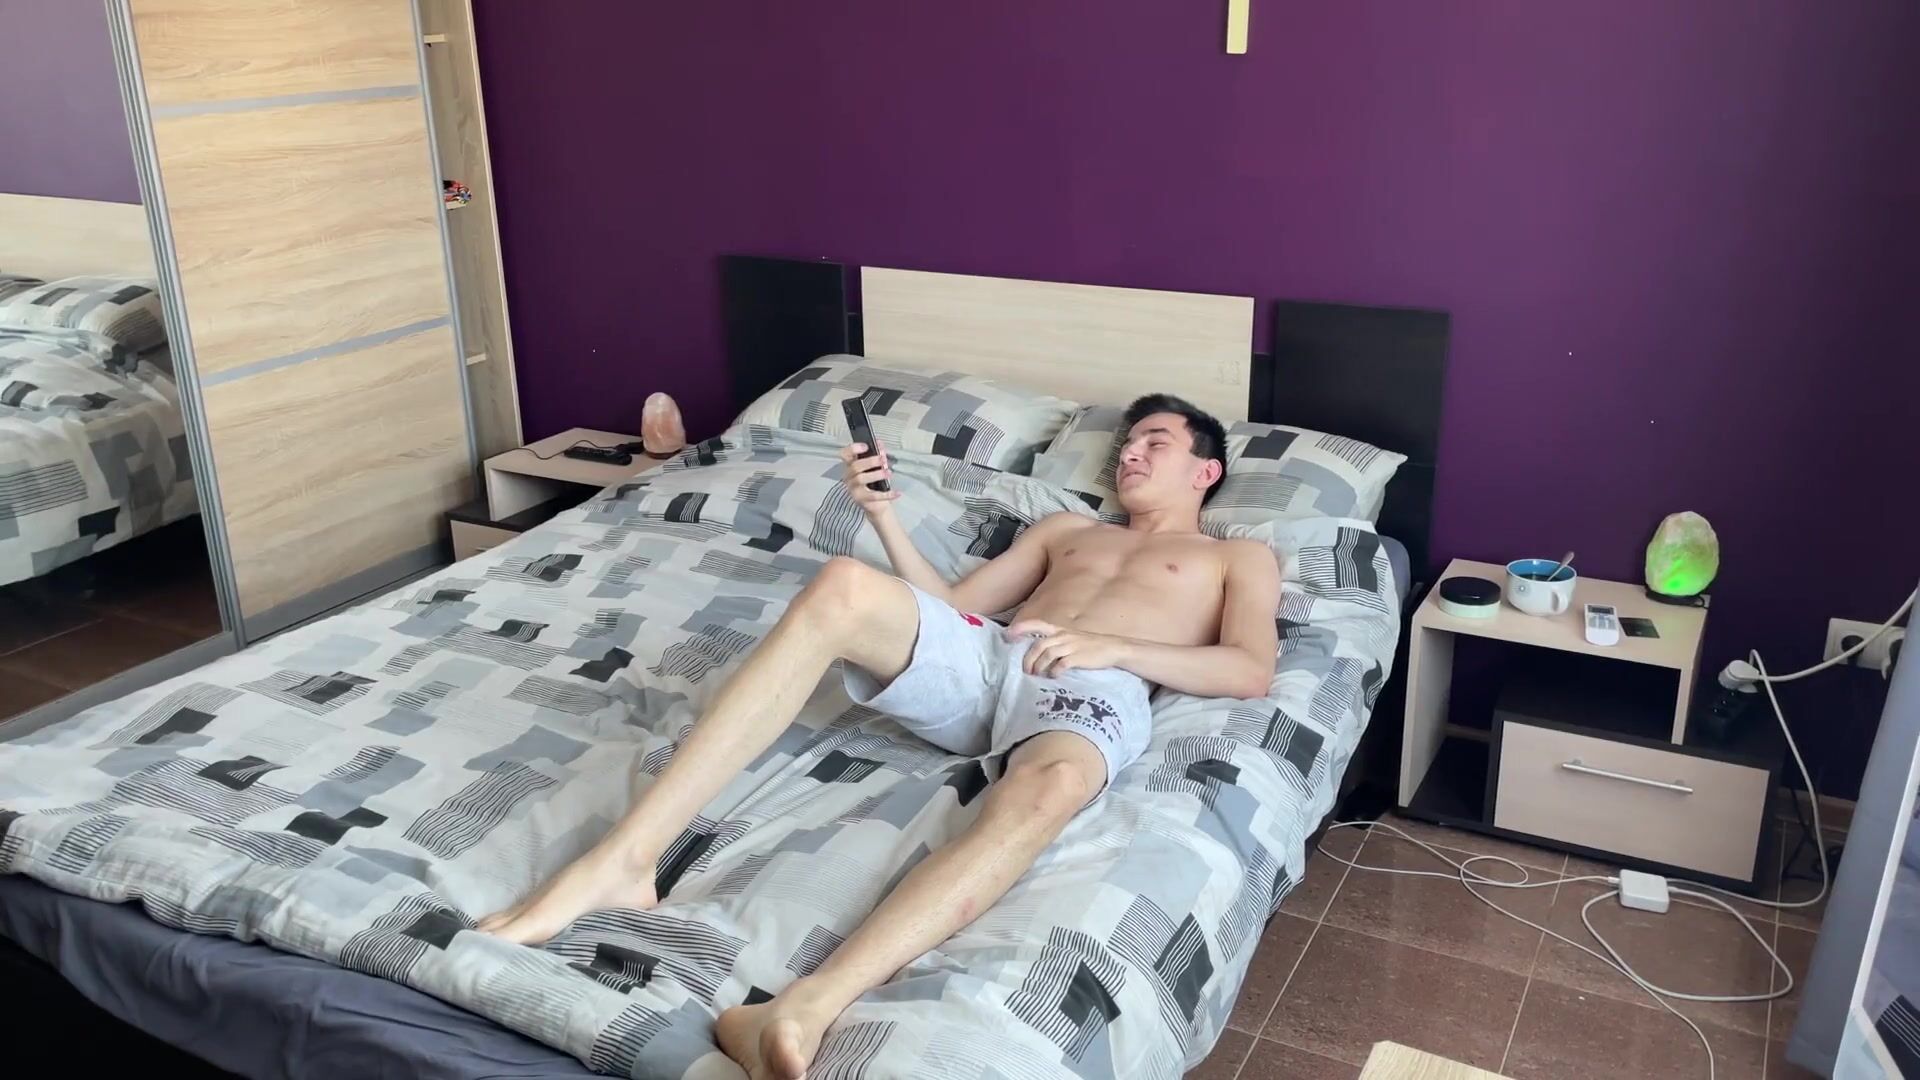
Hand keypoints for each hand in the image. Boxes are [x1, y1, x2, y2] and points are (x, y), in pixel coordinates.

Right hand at [837, 442, 899, 515]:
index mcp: (851, 466)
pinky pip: (874, 496)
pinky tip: (897, 492)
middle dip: (870, 461)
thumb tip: (880, 443)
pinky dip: (887, 494)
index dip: (853, 449)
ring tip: (889, 472)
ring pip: (860, 479)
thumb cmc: (874, 484)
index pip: (845, 455)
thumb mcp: (876, 468)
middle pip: (855, 466)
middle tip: (883, 459)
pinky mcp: (861, 500)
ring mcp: (854, 489)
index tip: (866, 446)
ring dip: (876, 474)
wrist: (876, 505)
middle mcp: (849, 477)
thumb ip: (877, 455)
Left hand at [1006, 620, 1131, 677]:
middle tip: (1026, 671)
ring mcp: (1071, 646)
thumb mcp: (1070, 638)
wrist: (1112, 648)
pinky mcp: (1078, 657)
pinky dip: (1054, 672)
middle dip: (1029, 659)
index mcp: (1059, 630)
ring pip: (1047, 654)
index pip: (1037, 624)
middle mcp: (1063, 636)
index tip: (1008, 635)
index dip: (1021, 628)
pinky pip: (1061, 664)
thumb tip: (1035, 653)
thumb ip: (1054, 642)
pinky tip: (1053, 676)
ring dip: (1039, 666)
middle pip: (1038, 645)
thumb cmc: (1089, 645)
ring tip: (1037, 676)